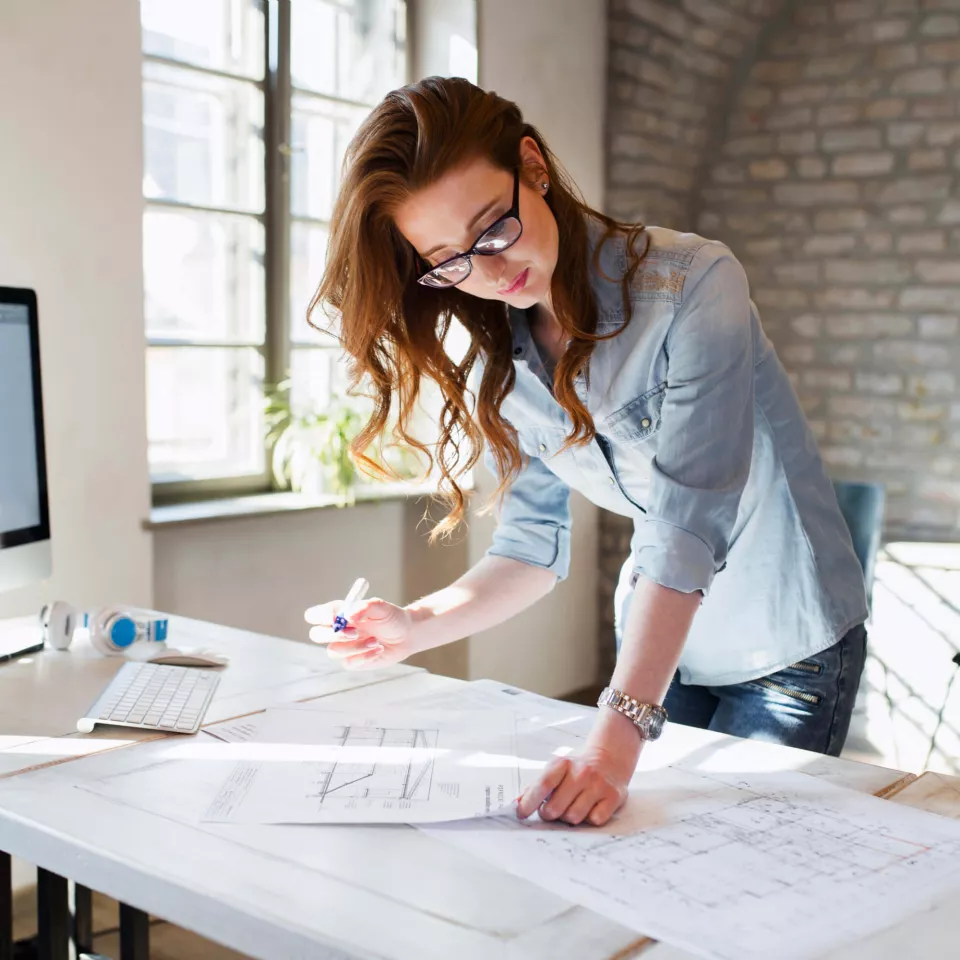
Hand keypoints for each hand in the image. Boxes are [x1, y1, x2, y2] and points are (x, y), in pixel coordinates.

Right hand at [304, 598, 414, 669]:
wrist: (406, 635)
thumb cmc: (392, 617)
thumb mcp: (382, 608)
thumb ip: (366, 607)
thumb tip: (349, 615)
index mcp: (338, 613)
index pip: (315, 615)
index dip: (320, 617)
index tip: (336, 619)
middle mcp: (336, 630)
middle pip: (316, 634)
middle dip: (334, 635)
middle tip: (355, 633)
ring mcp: (342, 647)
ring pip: (333, 651)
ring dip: (355, 647)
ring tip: (375, 641)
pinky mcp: (351, 661)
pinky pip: (348, 663)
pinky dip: (364, 656)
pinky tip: (379, 649)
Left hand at [517, 710, 641, 825]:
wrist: (610, 757)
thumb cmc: (577, 768)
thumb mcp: (556, 769)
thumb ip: (536, 786)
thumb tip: (517, 803)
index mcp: (563, 764)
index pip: (542, 785)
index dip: (529, 802)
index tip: (521, 813)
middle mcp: (582, 773)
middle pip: (555, 808)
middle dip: (549, 814)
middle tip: (551, 810)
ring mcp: (599, 785)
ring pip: (574, 817)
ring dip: (569, 817)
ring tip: (572, 805)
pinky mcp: (614, 797)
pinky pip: (594, 820)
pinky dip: (589, 818)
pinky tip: (590, 807)